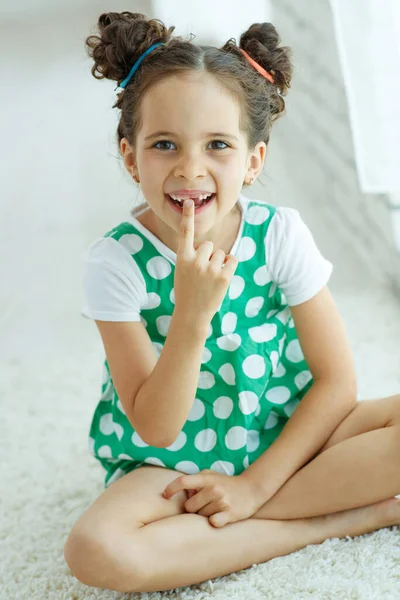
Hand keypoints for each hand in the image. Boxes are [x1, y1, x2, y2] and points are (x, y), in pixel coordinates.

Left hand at [162, 469, 265, 527]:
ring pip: (200, 516)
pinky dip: (214, 522)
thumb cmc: (226, 483)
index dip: (171, 489)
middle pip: (189, 506)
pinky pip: (212, 523)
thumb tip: (180, 491)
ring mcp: (222, 501)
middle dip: (193, 508)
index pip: (183, 481)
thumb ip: (195, 480)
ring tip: (215, 508)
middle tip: (204, 504)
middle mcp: (213, 488)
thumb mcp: (211, 476)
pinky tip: (219, 517)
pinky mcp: (230, 514)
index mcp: (206, 478)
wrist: (252, 489)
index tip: (164, 495)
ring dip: (204, 515)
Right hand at [174, 199, 238, 324]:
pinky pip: (232, 260)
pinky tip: (222, 277)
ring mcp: (210, 269)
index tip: (189, 201)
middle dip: (209, 255)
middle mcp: (195, 261)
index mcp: (182, 258)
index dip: (187, 216)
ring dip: (219, 263)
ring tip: (211, 279)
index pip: (185, 233)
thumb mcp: (182, 271)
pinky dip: (230, 266)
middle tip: (203, 273)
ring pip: (221, 253)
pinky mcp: (224, 276)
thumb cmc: (187, 291)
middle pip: (210, 245)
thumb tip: (210, 248)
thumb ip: (192, 257)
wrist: (192, 314)